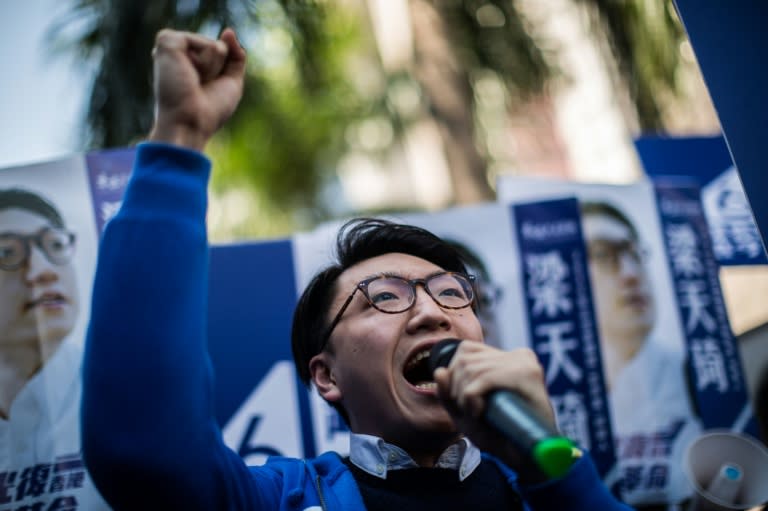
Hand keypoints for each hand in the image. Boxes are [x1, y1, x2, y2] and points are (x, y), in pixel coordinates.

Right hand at [148, 28, 246, 150]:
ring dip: (212, 69)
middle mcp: (177, 53)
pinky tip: (189, 73)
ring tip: (193, 82)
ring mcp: (171, 47)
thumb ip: (235, 57)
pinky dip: (206, 62)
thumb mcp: (230, 83)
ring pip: (215, 45)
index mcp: (187, 63)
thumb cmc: (208, 112)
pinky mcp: (167, 41)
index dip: (222, 74)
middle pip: (220, 49)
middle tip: (199, 88)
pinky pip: (206, 43)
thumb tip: (228, 31)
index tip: (204, 92)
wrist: (190, 123)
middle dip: (219, 71)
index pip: (220, 55)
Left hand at [433, 342, 556, 474]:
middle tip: (468, 412)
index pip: (466, 349)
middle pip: (465, 358)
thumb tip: (439, 371)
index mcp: (505, 358)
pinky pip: (484, 378)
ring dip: (463, 396)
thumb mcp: (463, 413)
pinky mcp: (526, 374)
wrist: (527, 458)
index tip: (461, 401)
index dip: (454, 375)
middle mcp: (517, 355)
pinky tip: (480, 412)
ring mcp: (523, 362)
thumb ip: (448, 394)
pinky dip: (472, 397)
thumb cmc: (497, 434)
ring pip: (472, 368)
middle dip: (455, 388)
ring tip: (476, 414)